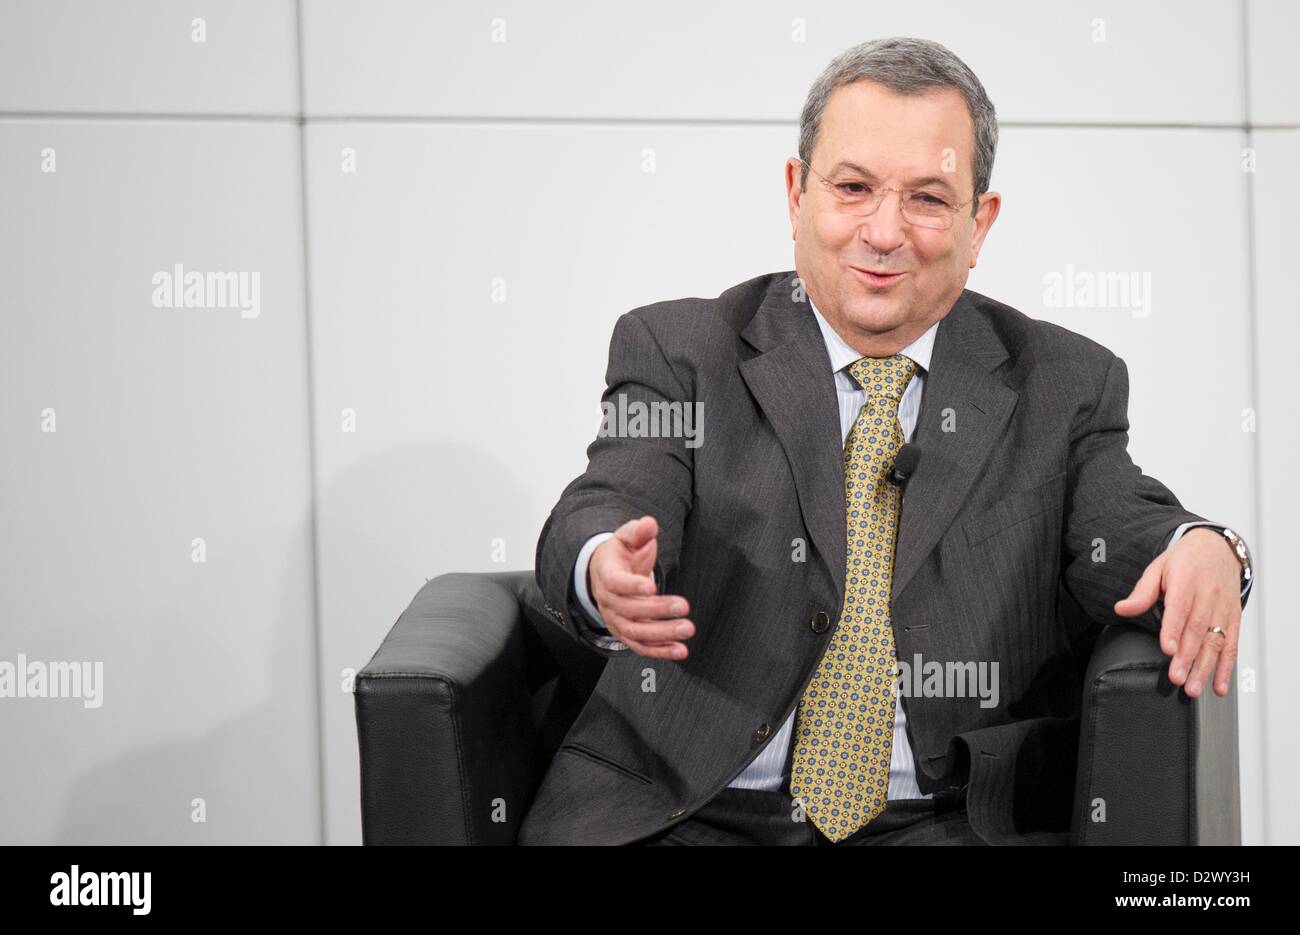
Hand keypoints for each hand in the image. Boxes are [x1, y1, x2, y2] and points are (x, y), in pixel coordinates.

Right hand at [589, 515, 694, 659]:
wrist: (606, 573)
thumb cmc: (621, 554)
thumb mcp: (627, 536)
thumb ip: (639, 531)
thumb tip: (650, 524)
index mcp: (606, 574)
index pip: (615, 583)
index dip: (632, 587)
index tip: (651, 587)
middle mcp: (608, 600)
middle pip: (629, 610)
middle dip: (657, 611)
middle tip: (684, 606)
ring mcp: (616, 619)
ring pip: (636, 632)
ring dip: (662, 634)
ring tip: (686, 630)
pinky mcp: (626, 633)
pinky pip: (641, 646)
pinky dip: (660, 651)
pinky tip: (680, 650)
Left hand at [1114, 528, 1241, 697]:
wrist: (1217, 548)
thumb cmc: (1185, 561)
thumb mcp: (1158, 568)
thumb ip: (1142, 592)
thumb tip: (1121, 608)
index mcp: (1187, 581)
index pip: (1180, 609)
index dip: (1174, 631)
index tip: (1167, 650)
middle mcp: (1208, 596)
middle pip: (1197, 630)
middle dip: (1187, 657)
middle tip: (1177, 677)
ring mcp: (1223, 609)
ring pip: (1216, 642)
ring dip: (1205, 668)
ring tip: (1193, 687)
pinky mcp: (1234, 619)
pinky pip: (1232, 645)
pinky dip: (1226, 668)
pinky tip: (1218, 686)